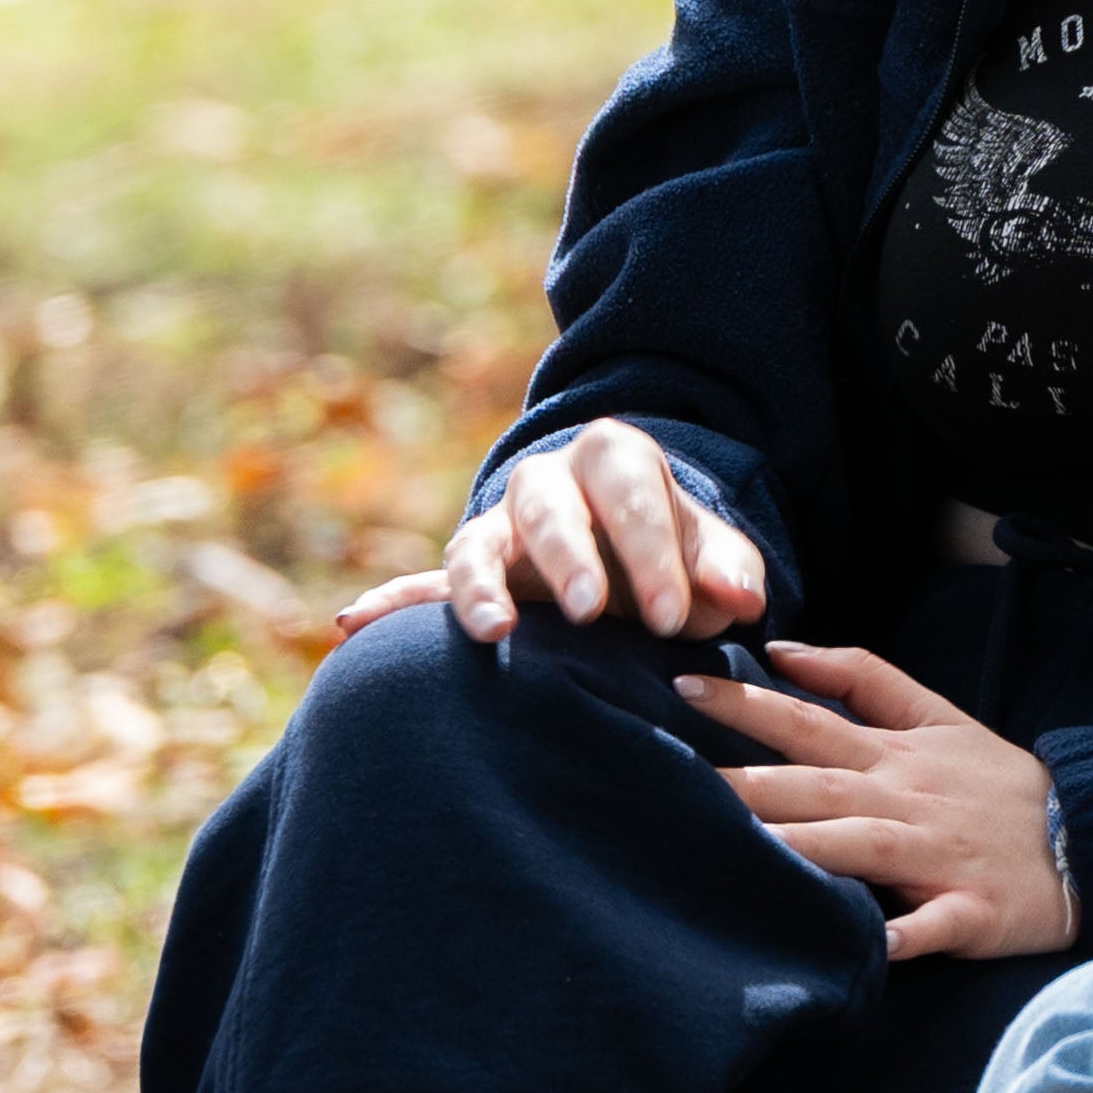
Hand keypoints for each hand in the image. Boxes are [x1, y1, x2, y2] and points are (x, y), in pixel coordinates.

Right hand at [350, 417, 767, 646]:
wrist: (630, 560)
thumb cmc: (679, 562)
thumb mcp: (715, 560)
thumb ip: (728, 572)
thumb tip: (742, 600)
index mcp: (616, 460)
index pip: (632, 494)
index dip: (654, 553)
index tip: (677, 619)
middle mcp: (548, 484)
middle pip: (550, 507)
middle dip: (571, 558)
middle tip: (592, 613)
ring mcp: (499, 528)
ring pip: (478, 544)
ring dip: (480, 587)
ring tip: (493, 632)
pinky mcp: (470, 574)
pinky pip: (422, 586)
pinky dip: (389, 604)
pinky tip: (351, 626)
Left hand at [685, 640, 1070, 958]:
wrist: (1087, 840)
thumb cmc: (998, 784)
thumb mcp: (939, 716)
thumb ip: (863, 679)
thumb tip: (783, 651)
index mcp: (895, 756)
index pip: (808, 722)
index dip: (746, 705)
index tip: (683, 687)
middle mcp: (905, 802)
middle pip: (816, 787)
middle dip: (746, 784)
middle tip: (672, 783)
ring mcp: (936, 858)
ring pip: (859, 849)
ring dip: (800, 850)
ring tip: (739, 856)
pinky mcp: (969, 911)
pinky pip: (929, 927)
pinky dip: (900, 936)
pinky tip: (863, 948)